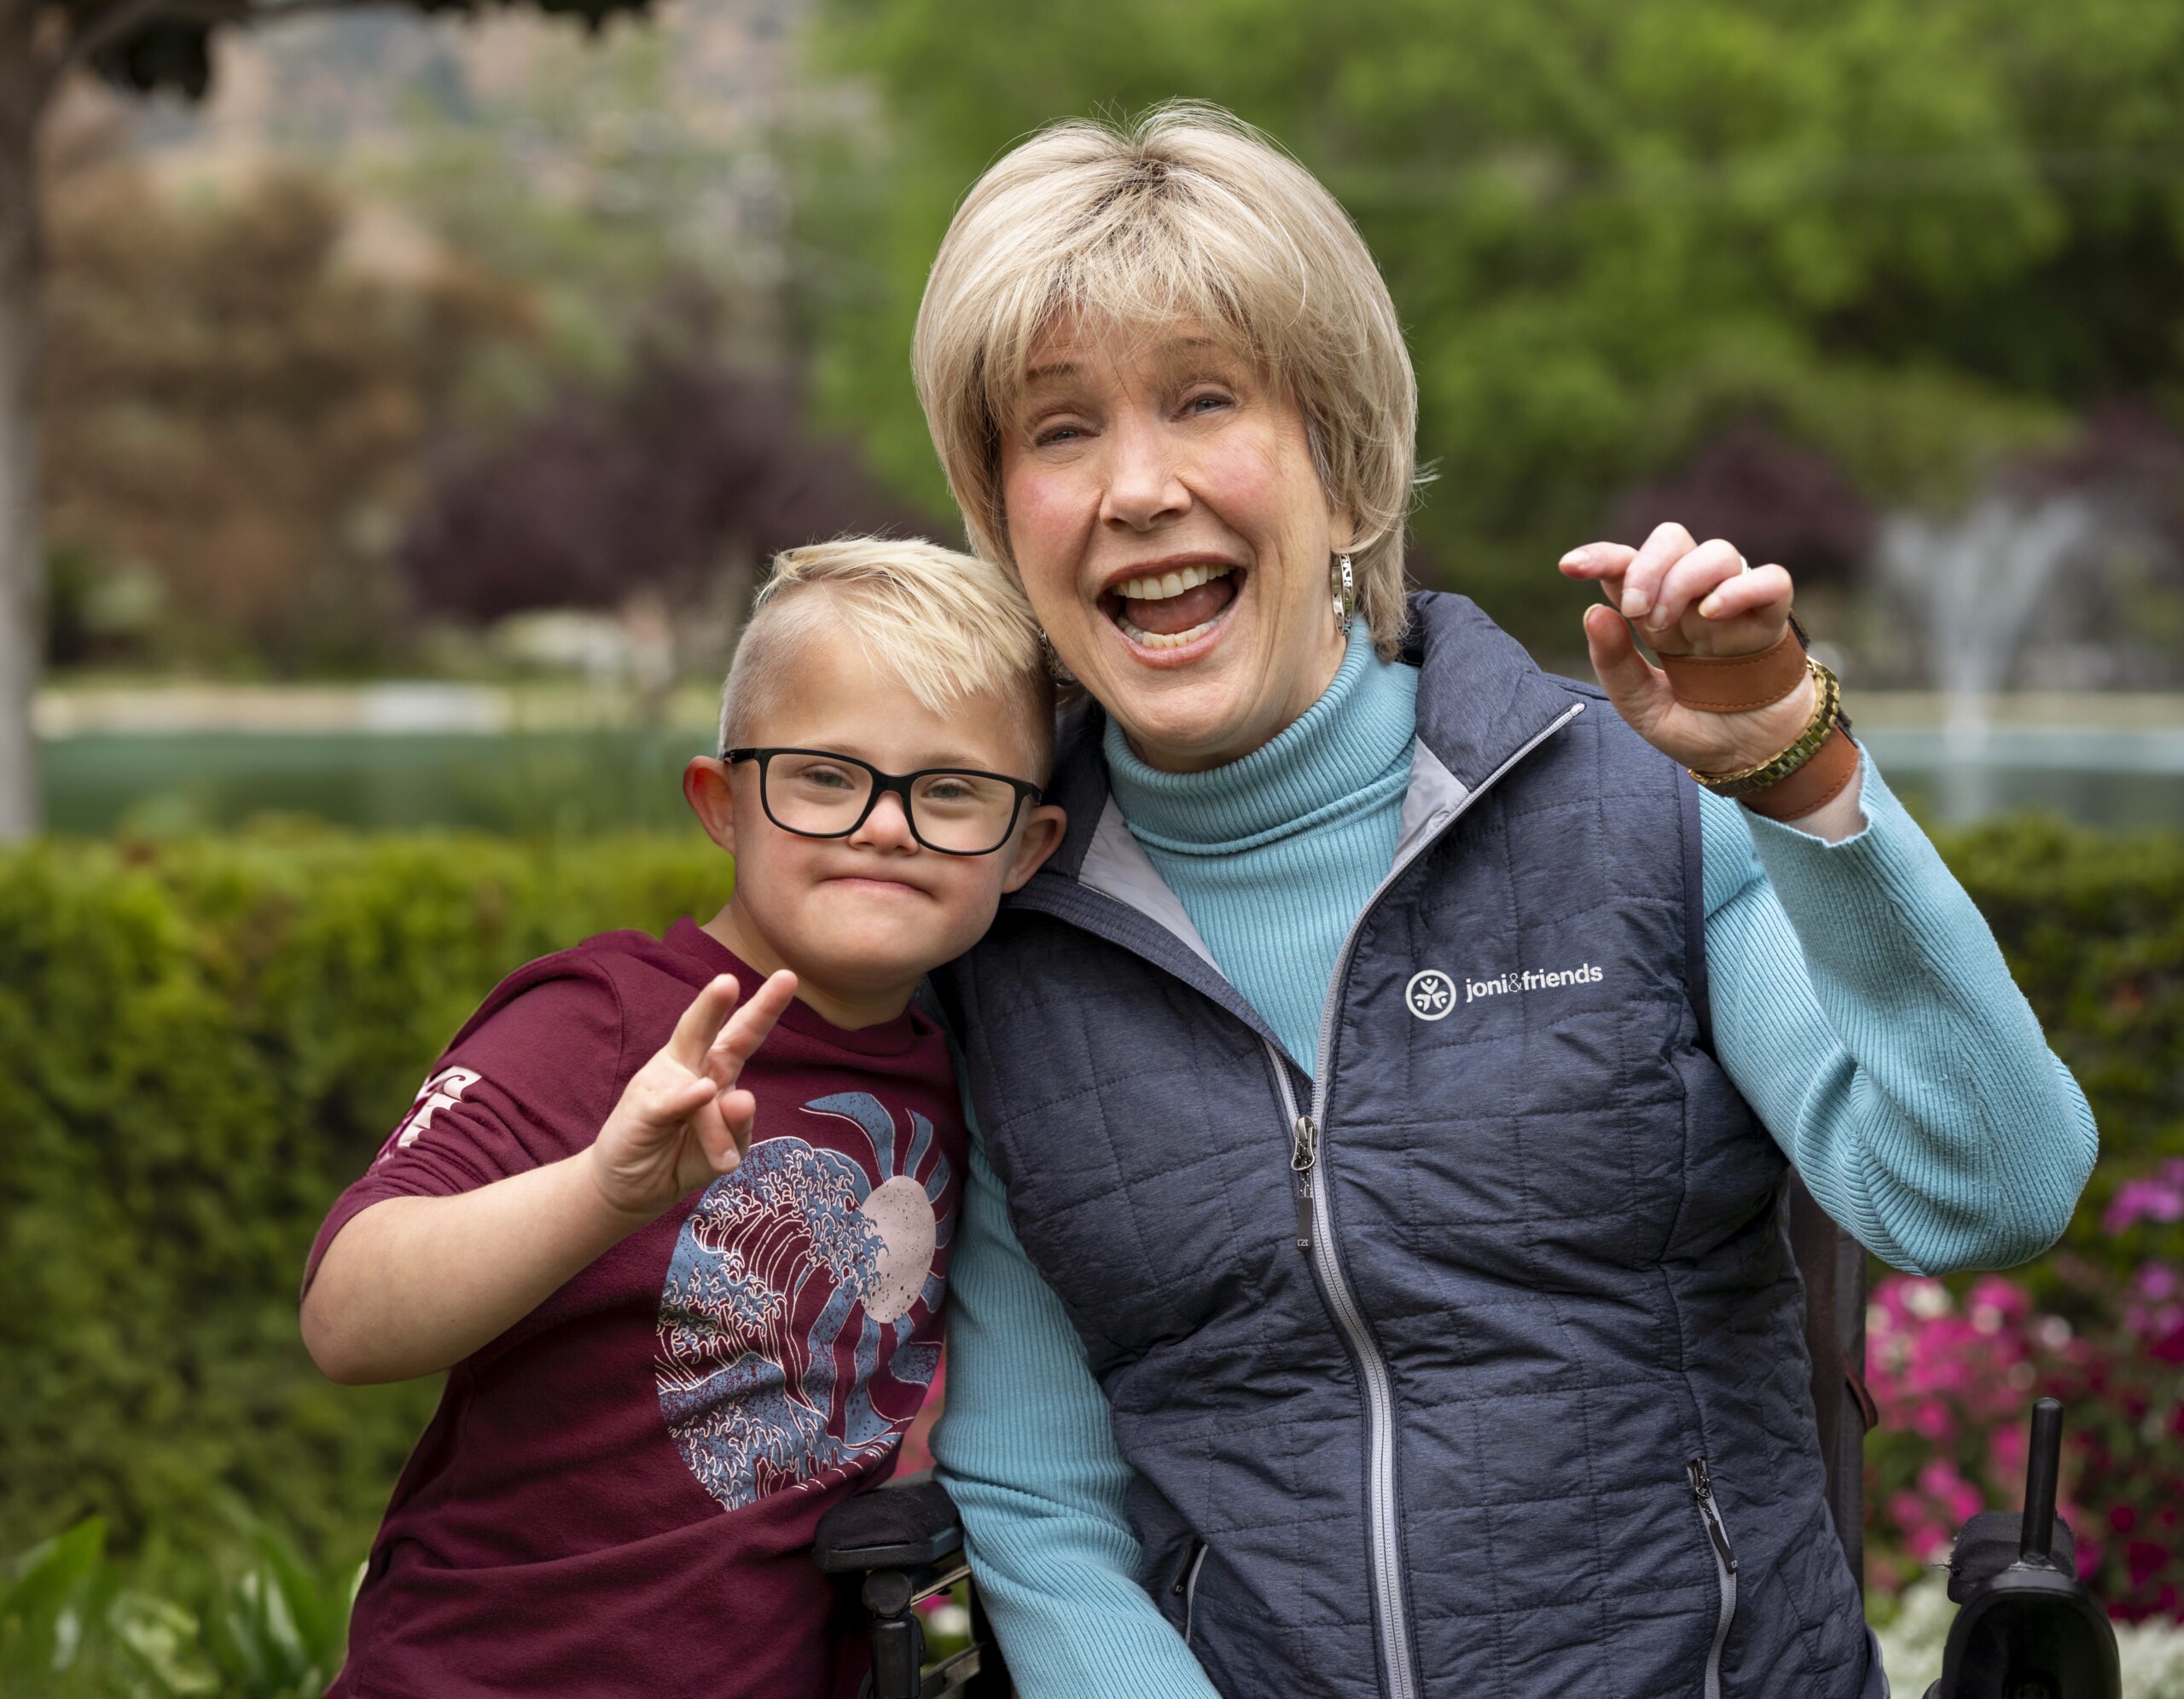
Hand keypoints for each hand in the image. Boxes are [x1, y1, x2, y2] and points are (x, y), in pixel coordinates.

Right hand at [588, 970, 797, 1219]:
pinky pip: (670, 1099)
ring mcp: (661, 1083)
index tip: (788, 977)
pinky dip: (687, 1097)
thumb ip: (739, 1128)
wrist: (632, 1188)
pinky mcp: (642, 1107)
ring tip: (725, 1160)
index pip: (742, 1034)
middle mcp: (688, 1066)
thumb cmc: (683, 1157)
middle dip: (716, 1003)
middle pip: (704, 1030)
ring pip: (696, 1080)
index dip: (764, 1008)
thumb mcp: (726, 1151)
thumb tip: (744, 1098)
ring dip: (716, 1123)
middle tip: (728, 980)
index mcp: (714, 1069)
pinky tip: (700, 1092)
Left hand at [1558, 522, 1814, 776]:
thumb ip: (1615, 664)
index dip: (1601, 557)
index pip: (1629, 565)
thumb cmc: (1697, 728)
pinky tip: (1712, 612)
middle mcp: (1695, 601)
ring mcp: (1735, 607)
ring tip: (1667, 628)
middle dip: (1646, 566)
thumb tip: (1593, 612)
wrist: (1751, 757)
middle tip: (1636, 612)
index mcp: (1657, 615)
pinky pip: (1772, 580)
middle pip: (1672, 540)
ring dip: (1682, 581)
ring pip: (1717, 552)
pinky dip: (1741, 587)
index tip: (1569, 567)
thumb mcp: (1642, 706)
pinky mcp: (1773, 621)